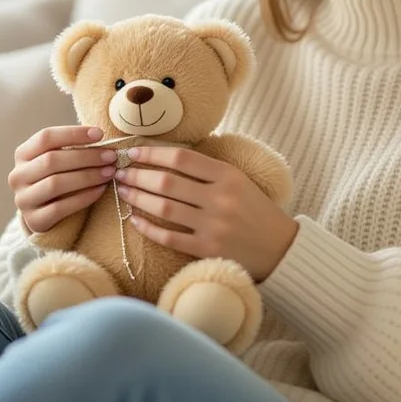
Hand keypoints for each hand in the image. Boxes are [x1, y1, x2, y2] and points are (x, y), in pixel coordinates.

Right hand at [8, 126, 117, 233]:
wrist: (44, 214)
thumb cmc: (56, 179)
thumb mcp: (57, 160)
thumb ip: (72, 148)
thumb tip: (99, 136)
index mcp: (22, 154)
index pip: (46, 137)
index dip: (73, 133)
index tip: (100, 134)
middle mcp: (18, 175)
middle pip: (52, 160)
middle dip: (86, 157)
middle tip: (110, 157)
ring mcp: (23, 199)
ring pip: (56, 183)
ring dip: (87, 176)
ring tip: (109, 173)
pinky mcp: (34, 220)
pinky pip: (61, 207)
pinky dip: (84, 197)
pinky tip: (100, 191)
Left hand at [115, 146, 298, 281]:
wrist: (281, 248)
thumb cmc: (254, 210)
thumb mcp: (238, 180)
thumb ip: (207, 169)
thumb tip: (164, 155)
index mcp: (228, 175)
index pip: (181, 158)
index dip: (152, 153)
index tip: (132, 151)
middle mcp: (220, 199)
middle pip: (167, 182)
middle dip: (137, 175)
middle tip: (120, 172)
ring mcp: (214, 226)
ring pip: (163, 208)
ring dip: (137, 198)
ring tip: (123, 191)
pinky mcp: (208, 250)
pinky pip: (169, 237)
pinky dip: (148, 228)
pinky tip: (135, 220)